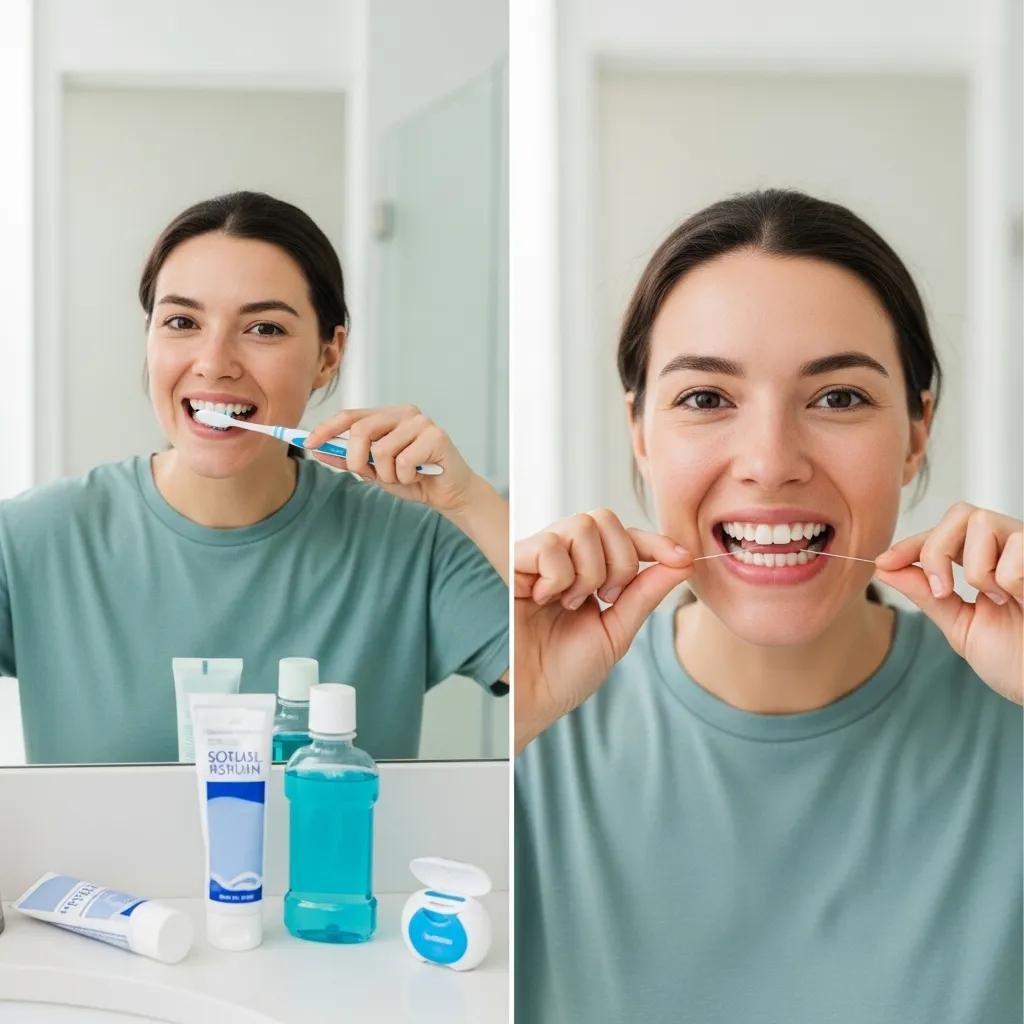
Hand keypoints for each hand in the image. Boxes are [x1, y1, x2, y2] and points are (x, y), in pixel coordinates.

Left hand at [303, 405, 475, 513]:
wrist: (449, 494)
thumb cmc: (413, 479)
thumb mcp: (374, 470)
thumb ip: (348, 458)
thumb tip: (317, 449)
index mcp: (388, 416)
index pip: (351, 416)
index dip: (327, 428)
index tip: (307, 442)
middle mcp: (404, 413)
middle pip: (361, 430)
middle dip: (356, 460)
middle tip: (368, 474)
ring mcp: (421, 422)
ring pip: (382, 450)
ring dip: (387, 474)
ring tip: (403, 477)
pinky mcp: (436, 436)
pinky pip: (404, 461)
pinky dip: (406, 477)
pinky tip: (419, 476)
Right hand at [515, 508, 693, 751]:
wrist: (530, 699)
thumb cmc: (565, 672)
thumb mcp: (616, 632)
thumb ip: (644, 594)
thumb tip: (684, 561)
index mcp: (586, 570)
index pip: (624, 535)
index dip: (655, 541)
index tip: (682, 558)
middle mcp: (562, 556)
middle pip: (604, 518)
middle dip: (620, 560)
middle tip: (606, 598)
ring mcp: (537, 557)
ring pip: (582, 526)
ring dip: (589, 573)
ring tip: (571, 604)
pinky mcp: (513, 563)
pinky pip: (550, 546)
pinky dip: (558, 577)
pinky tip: (545, 600)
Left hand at [873, 503, 1022, 704]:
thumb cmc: (1017, 660)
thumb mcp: (961, 625)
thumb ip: (926, 595)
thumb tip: (884, 568)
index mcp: (984, 561)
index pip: (941, 534)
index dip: (910, 544)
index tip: (884, 563)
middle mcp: (1008, 547)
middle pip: (959, 514)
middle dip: (937, 551)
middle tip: (943, 592)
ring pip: (982, 523)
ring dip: (977, 570)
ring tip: (998, 599)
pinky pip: (1017, 547)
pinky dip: (1010, 580)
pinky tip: (1022, 599)